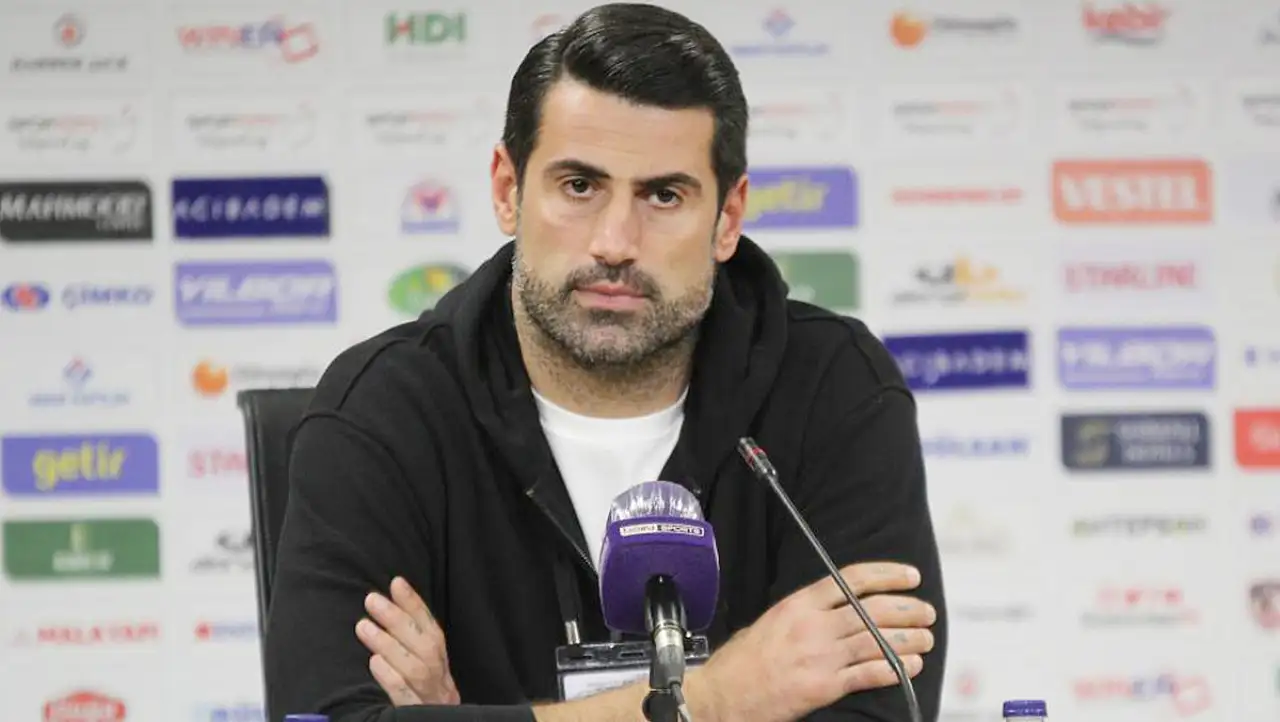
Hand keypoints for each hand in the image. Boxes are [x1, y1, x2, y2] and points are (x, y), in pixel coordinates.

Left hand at [355, 576, 460, 705]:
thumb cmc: (423, 705)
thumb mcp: (424, 678)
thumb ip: (411, 651)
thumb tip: (387, 614)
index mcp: (442, 668)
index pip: (432, 630)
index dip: (416, 605)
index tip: (396, 582)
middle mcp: (441, 682)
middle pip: (424, 646)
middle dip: (398, 619)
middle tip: (371, 599)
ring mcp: (430, 700)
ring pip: (415, 668)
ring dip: (389, 644)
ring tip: (363, 626)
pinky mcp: (416, 716)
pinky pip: (406, 698)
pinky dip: (391, 678)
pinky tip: (374, 663)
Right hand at [699, 562, 935, 721]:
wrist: (722, 694)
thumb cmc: (742, 660)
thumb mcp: (772, 620)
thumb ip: (807, 611)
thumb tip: (839, 607)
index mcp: (799, 604)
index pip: (852, 579)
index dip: (888, 575)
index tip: (909, 576)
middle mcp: (813, 626)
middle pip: (873, 609)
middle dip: (908, 608)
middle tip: (926, 611)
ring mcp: (820, 656)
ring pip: (877, 640)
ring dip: (909, 639)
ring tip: (926, 638)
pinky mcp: (824, 686)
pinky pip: (868, 673)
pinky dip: (894, 668)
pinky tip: (910, 665)